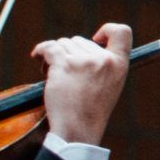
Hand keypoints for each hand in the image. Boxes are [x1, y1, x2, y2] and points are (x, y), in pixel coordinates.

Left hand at [33, 22, 132, 146]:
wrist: (78, 129)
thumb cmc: (91, 111)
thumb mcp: (110, 85)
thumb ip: (104, 64)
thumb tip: (87, 46)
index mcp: (119, 64)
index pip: (122, 32)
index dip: (106, 30)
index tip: (95, 38)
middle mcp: (103, 59)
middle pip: (80, 41)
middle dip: (70, 53)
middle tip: (66, 73)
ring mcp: (83, 61)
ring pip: (63, 45)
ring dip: (55, 56)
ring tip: (55, 74)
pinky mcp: (63, 65)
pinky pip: (49, 47)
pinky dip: (41, 50)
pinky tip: (37, 56)